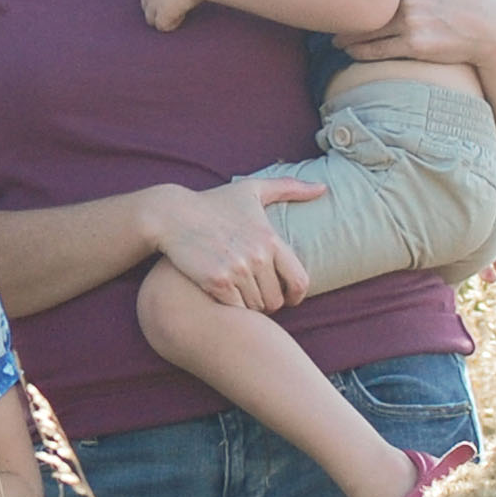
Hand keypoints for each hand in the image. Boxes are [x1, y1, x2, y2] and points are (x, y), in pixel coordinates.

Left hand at [136, 0, 217, 30]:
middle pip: (147, 7)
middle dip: (160, 8)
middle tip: (180, 3)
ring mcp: (152, 3)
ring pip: (151, 19)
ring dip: (166, 17)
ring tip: (183, 9)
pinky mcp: (161, 14)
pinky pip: (163, 26)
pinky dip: (173, 23)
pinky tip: (184, 14)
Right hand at [148, 177, 322, 311]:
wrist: (171, 214)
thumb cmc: (213, 202)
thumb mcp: (251, 189)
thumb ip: (289, 187)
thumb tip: (323, 187)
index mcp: (270, 238)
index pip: (299, 281)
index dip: (296, 296)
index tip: (288, 298)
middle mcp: (257, 255)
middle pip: (276, 300)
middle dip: (268, 303)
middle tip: (255, 296)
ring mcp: (237, 269)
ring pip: (256, 307)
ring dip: (249, 307)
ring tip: (239, 296)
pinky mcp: (216, 281)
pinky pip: (235, 309)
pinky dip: (232, 308)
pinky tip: (222, 298)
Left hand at [333, 0, 495, 66]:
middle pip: (365, 5)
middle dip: (345, 11)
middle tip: (326, 14)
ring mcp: (411, 23)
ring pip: (367, 30)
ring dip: (346, 36)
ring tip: (334, 38)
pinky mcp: (414, 46)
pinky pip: (378, 51)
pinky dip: (360, 52)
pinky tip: (350, 52)